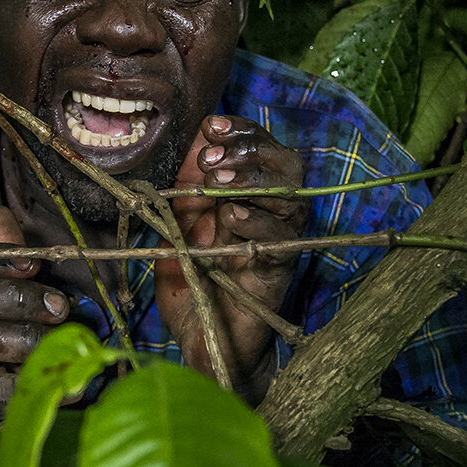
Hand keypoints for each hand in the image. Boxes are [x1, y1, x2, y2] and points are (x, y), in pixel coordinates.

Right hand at [0, 206, 68, 450]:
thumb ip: (7, 261)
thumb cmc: (13, 352)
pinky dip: (36, 381)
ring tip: (65, 343)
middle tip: (61, 308)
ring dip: (29, 336)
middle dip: (17, 296)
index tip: (35, 262)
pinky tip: (71, 384)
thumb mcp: (15, 303)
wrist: (0, 422)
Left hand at [154, 115, 308, 402]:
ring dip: (253, 181)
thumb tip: (193, 139)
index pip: (258, 146)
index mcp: (245, 193)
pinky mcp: (279, 270)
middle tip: (209, 161)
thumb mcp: (176, 223)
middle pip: (286, 163)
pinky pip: (282, 240)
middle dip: (249, 150)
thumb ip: (185, 185)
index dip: (241, 130)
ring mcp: (278, 240)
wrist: (199, 340)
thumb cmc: (190, 280)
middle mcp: (268, 212)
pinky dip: (258, 223)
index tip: (211, 126)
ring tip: (216, 185)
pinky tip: (232, 218)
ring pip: (291, 195)